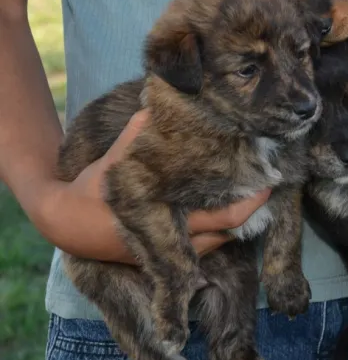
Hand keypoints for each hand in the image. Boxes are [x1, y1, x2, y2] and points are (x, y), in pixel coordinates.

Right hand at [37, 110, 271, 262]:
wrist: (64, 223)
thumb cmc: (92, 190)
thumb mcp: (114, 160)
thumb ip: (138, 135)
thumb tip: (158, 105)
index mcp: (171, 220)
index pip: (229, 217)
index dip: (254, 201)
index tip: (270, 179)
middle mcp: (179, 241)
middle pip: (232, 230)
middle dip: (251, 209)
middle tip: (265, 182)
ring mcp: (175, 251)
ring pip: (221, 239)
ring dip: (236, 219)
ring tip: (250, 191)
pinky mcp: (169, 254)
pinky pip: (206, 243)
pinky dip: (219, 226)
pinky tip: (224, 204)